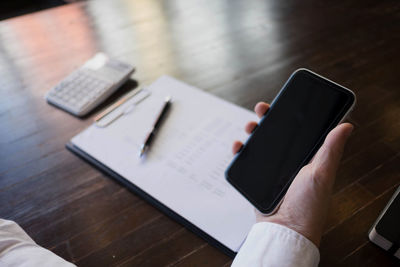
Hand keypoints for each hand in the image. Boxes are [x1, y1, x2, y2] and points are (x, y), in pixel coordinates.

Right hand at [232, 102, 352, 246]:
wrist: (285, 230)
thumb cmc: (308, 206)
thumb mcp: (321, 174)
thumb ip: (330, 150)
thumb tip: (346, 126)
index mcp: (307, 159)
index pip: (298, 132)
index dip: (290, 116)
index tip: (283, 104)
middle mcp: (290, 164)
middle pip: (276, 136)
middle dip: (267, 120)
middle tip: (262, 111)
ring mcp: (273, 172)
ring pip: (260, 146)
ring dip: (253, 133)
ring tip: (249, 127)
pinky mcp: (258, 180)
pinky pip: (247, 162)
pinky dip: (241, 152)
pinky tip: (239, 147)